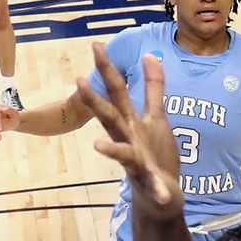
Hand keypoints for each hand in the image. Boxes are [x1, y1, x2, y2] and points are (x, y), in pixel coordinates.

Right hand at [76, 42, 183, 219]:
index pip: (117, 91)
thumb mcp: (156, 117)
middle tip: (79, 81)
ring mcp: (137, 163)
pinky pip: (154, 186)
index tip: (96, 44)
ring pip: (123, 154)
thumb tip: (150, 55)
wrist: (161, 196)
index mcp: (130, 122)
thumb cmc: (154, 154)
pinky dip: (156, 189)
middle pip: (110, 117)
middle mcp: (128, 140)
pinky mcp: (152, 184)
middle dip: (95, 101)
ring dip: (112, 150)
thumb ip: (153, 87)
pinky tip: (160, 193)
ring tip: (97, 147)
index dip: (107, 68)